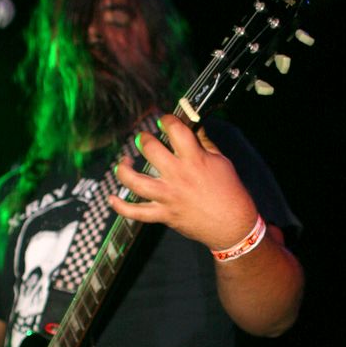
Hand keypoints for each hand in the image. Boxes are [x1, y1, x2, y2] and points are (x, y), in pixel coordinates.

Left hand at [109, 114, 258, 249]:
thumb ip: (205, 143)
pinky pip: (136, 212)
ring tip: (124, 162)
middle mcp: (178, 176)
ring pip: (134, 181)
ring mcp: (168, 196)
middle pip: (150, 150)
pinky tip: (112, 198)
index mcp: (194, 159)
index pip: (175, 130)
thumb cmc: (230, 193)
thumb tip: (195, 127)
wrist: (233, 225)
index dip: (167, 120)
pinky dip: (121, 207)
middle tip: (143, 139)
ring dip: (124, 169)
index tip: (164, 121)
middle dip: (143, 140)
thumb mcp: (222, 161)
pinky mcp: (163, 214)